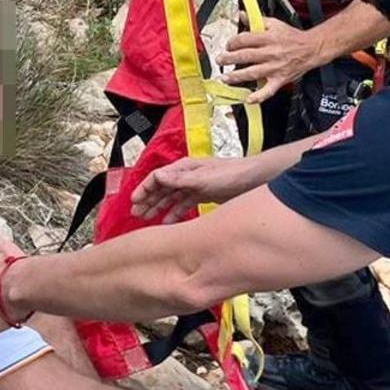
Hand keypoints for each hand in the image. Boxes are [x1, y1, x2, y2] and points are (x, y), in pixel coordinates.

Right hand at [132, 156, 258, 222]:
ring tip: (147, 219)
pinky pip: (183, 204)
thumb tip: (157, 176)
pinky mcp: (204, 194)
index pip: (157, 178)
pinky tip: (168, 222)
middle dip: (148, 200)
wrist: (254, 178)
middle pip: (161, 188)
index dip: (144, 189)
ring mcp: (195, 185)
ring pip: (171, 197)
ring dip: (158, 207)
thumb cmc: (232, 174)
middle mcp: (187, 175)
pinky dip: (174, 212)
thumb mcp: (203, 179)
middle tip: (136, 214)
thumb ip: (180, 179)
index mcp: (184, 168)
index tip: (134, 201)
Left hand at [221, 21, 325, 103]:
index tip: (228, 45)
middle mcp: (271, 53)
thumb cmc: (293, 37)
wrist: (311, 49)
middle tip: (220, 60)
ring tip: (226, 78)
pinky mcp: (280, 79)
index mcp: (269, 38)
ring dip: (237, 76)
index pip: (245, 39)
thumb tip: (242, 15)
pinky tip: (248, 99)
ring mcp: (275, 68)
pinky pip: (268, 90)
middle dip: (229, 59)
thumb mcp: (275, 24)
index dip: (233, 42)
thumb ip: (257, 21)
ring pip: (253, 73)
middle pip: (246, 56)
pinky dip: (258, 96)